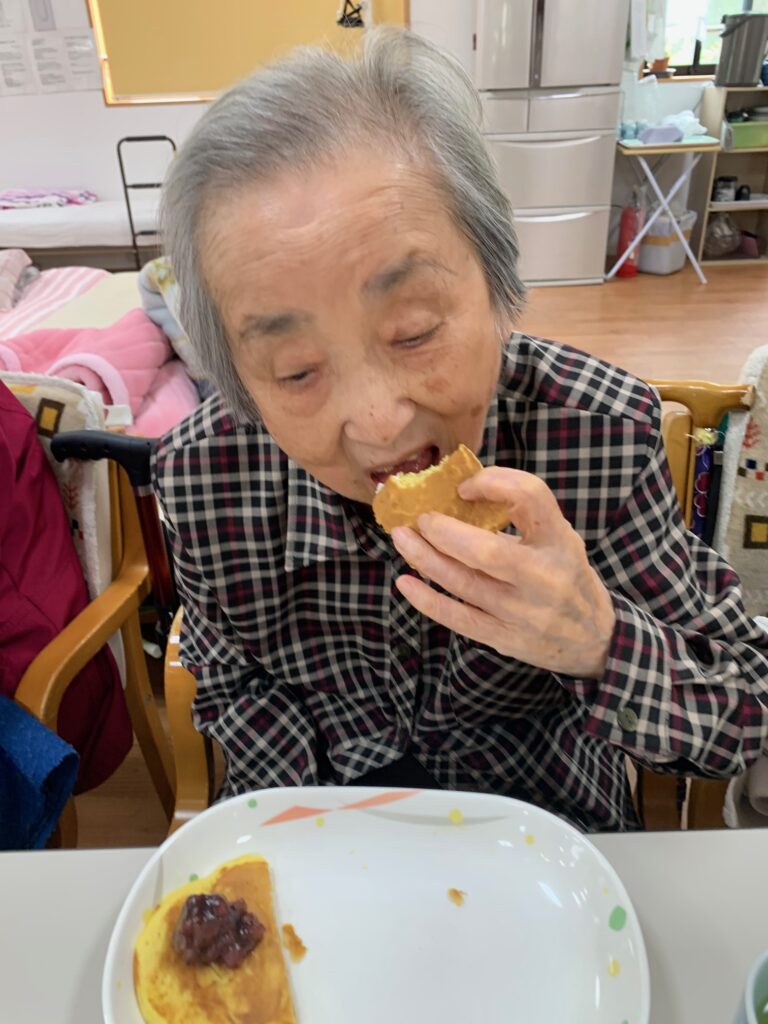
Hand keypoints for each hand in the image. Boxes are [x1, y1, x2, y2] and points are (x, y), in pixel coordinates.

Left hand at [390, 467, 614, 678]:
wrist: (593, 640)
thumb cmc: (566, 576)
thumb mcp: (560, 540)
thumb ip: (521, 518)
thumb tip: (459, 496)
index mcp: (561, 541)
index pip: (531, 497)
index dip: (495, 483)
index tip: (465, 487)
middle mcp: (544, 577)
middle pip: (486, 551)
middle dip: (444, 532)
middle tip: (419, 518)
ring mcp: (522, 612)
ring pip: (464, 583)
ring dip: (426, 558)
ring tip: (401, 538)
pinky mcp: (504, 638)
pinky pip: (458, 618)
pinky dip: (427, 600)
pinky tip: (404, 582)